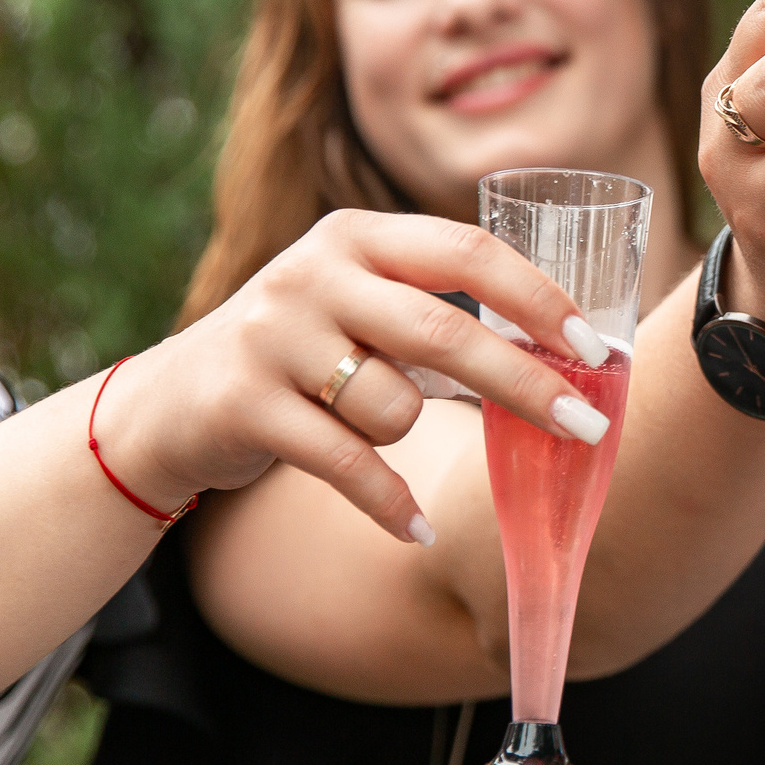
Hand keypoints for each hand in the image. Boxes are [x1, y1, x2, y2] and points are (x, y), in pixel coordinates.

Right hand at [104, 213, 616, 542]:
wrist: (168, 403)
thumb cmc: (301, 353)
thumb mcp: (357, 303)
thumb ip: (437, 308)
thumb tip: (565, 354)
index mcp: (356, 236)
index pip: (466, 250)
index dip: (538, 299)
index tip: (596, 348)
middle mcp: (313, 275)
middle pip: (443, 333)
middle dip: (525, 383)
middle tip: (587, 427)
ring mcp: (273, 338)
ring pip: (392, 407)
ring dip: (404, 435)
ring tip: (373, 431)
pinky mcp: (245, 405)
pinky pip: (348, 464)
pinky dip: (390, 501)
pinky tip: (419, 527)